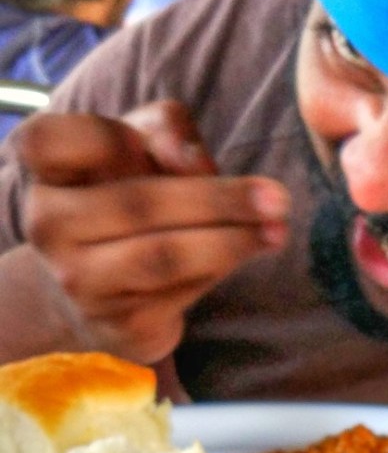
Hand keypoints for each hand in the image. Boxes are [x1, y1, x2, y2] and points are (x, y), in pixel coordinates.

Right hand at [15, 102, 290, 362]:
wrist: (102, 289)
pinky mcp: (118, 324)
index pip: (52, 142)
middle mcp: (50, 226)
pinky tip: (250, 252)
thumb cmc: (127, 199)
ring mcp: (80, 280)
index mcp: (47, 172)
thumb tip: (188, 157)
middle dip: (218, 199)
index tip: (177, 150)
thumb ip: (163, 128)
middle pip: (136, 204)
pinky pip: (179, 295)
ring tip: (276, 231)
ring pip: (162, 256)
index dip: (112, 138)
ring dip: (230, 242)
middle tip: (276, 198)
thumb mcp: (141, 146)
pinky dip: (221, 270)